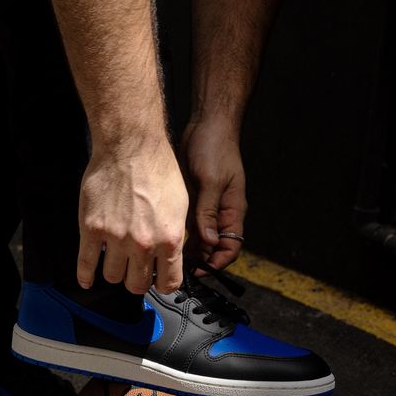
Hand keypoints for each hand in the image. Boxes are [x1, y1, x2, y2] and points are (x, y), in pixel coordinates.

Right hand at [77, 141, 187, 294]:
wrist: (130, 146)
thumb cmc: (157, 169)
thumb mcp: (181, 206)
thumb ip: (175, 236)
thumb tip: (171, 257)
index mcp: (169, 239)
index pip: (169, 283)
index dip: (163, 284)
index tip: (158, 281)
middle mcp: (143, 244)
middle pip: (137, 285)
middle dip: (137, 280)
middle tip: (135, 270)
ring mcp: (115, 238)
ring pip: (112, 277)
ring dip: (115, 272)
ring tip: (116, 261)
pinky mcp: (92, 229)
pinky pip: (86, 265)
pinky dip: (86, 276)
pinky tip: (87, 279)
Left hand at [181, 118, 247, 272]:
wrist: (206, 124)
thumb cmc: (215, 148)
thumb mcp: (211, 181)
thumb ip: (208, 212)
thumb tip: (209, 241)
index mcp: (233, 211)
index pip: (231, 247)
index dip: (217, 263)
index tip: (200, 271)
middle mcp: (220, 213)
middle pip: (212, 247)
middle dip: (198, 259)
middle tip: (177, 267)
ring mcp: (206, 208)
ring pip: (197, 238)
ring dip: (185, 248)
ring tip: (166, 256)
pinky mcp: (192, 200)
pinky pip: (186, 224)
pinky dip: (176, 233)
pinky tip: (162, 238)